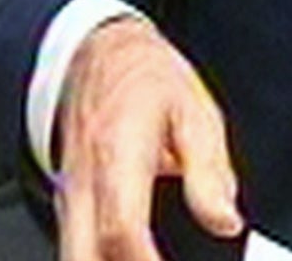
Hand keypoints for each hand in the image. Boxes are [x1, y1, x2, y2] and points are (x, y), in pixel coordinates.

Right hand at [54, 17, 243, 260]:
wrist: (97, 51)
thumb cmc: (144, 77)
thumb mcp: (194, 110)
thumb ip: (209, 171)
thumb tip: (225, 221)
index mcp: (118, 155)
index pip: (122, 230)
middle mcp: (83, 182)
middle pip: (82, 259)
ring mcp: (68, 195)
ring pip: (71, 257)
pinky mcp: (66, 201)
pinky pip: (73, 246)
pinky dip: (97, 260)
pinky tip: (130, 259)